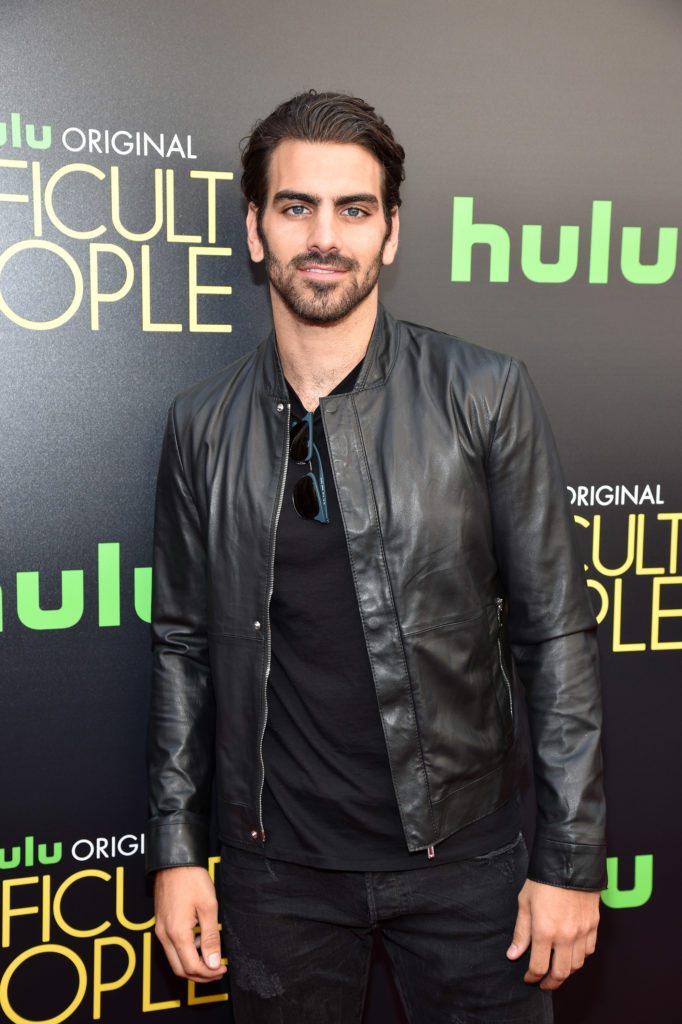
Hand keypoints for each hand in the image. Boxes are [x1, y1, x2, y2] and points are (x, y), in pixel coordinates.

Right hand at [154, 866, 226, 982]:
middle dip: (200, 975)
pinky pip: (171, 948)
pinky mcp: (160, 924)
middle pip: (180, 970)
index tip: (222, 969)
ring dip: (192, 964)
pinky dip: (185, 952)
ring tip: (211, 954)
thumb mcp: (208, 907)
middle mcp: (164, 936)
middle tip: (217, 969)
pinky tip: (199, 940)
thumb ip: (210, 938)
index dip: (209, 973)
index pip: (191, 967)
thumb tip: (212, 963)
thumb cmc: (192, 880)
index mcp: (177, 933)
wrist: (174, 861)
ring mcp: (160, 930)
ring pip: (174, 960)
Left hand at [506, 879, 599, 989]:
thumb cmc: (543, 880)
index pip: (538, 967)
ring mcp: (582, 932)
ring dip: (566, 971)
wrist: (569, 862)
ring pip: (577, 965)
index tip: (528, 978)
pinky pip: (589, 951)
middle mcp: (565, 936)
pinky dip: (580, 957)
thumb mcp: (524, 903)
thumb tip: (513, 955)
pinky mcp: (593, 925)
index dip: (532, 977)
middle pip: (560, 973)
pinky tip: (572, 953)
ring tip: (556, 969)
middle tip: (543, 983)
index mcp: (544, 931)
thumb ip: (521, 932)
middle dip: (550, 983)